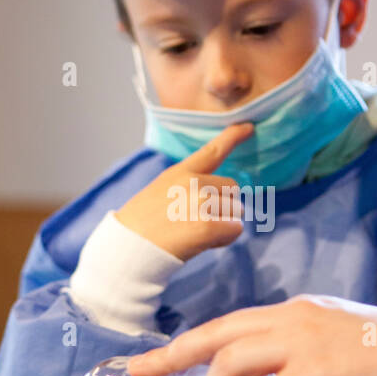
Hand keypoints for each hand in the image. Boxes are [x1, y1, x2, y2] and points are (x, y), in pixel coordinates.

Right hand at [115, 123, 253, 260]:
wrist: (127, 248)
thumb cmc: (142, 225)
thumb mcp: (160, 191)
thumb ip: (187, 186)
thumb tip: (217, 197)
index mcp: (180, 172)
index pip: (212, 151)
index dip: (233, 137)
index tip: (248, 127)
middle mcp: (193, 182)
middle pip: (232, 188)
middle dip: (222, 204)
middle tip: (196, 220)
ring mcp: (201, 203)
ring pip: (235, 210)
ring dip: (222, 223)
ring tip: (193, 232)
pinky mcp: (207, 226)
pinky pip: (235, 229)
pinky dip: (224, 238)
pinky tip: (202, 243)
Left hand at [128, 296, 376, 375]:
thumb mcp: (350, 348)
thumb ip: (314, 360)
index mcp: (300, 313)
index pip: (232, 324)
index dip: (191, 342)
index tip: (156, 357)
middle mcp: (294, 319)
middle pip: (214, 334)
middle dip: (171, 357)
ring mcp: (303, 342)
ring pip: (228, 366)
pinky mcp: (316, 373)